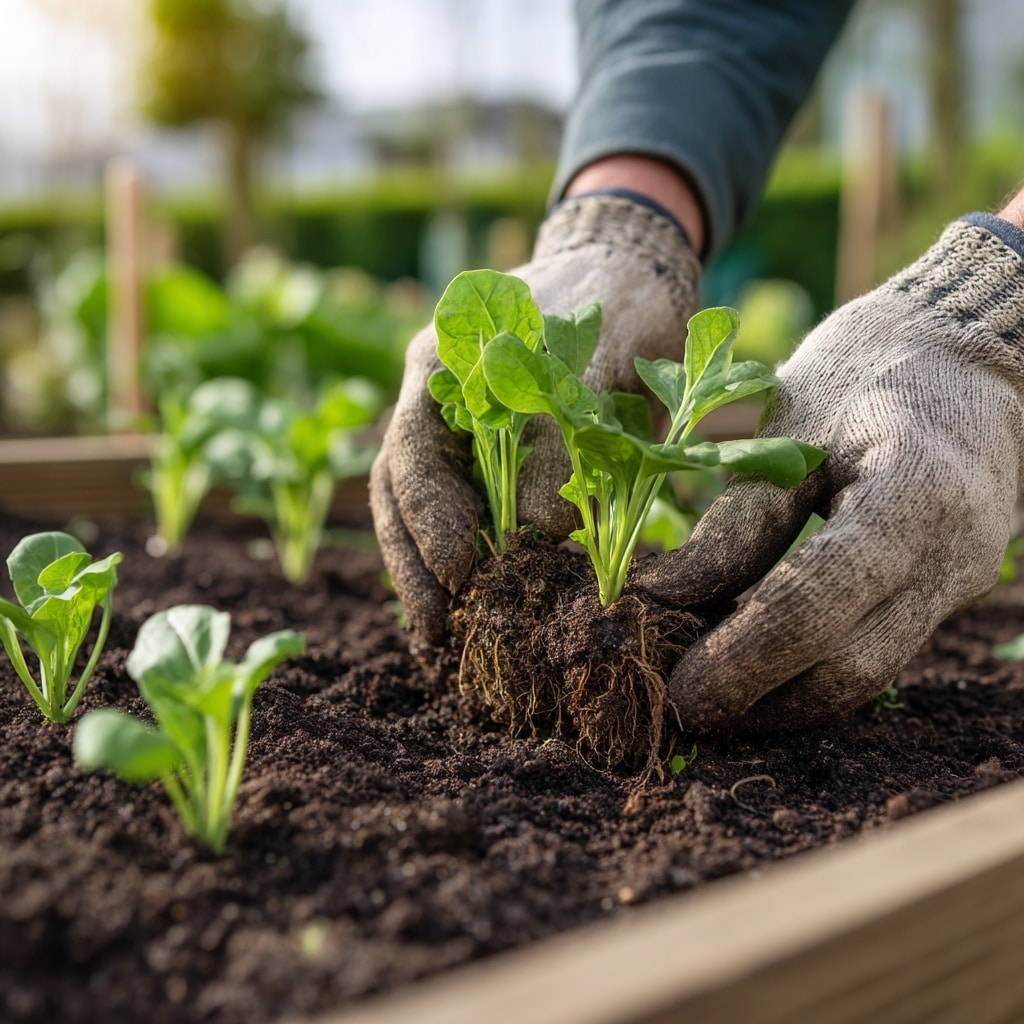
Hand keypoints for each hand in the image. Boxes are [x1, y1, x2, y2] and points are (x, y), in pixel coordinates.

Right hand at [370, 193, 700, 644]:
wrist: (631, 273)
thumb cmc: (611, 299)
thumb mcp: (593, 351)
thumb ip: (561, 429)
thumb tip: (540, 529)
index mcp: (445, 363)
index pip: (415, 448)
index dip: (432, 514)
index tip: (461, 569)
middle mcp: (437, 402)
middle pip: (402, 490)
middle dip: (416, 561)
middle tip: (437, 627)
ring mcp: (459, 431)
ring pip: (424, 509)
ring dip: (429, 571)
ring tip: (441, 634)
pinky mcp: (493, 457)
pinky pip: (468, 512)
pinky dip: (466, 559)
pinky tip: (470, 603)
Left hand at [635, 215, 1023, 730]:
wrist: (964, 352)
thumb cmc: (863, 371)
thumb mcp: (787, 431)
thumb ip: (734, 525)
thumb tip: (662, 603)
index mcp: (912, 494)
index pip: (816, 606)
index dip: (740, 660)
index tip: (677, 691)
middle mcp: (954, 553)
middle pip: (850, 665)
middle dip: (759, 698)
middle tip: (681, 705)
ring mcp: (963, 578)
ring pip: (870, 672)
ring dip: (786, 698)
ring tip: (712, 693)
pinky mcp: (951, 590)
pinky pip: (881, 648)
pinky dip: (816, 667)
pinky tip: (760, 663)